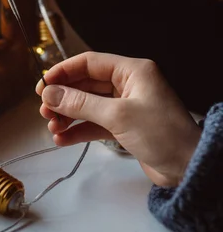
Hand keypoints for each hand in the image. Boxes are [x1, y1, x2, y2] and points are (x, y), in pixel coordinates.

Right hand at [36, 52, 200, 186]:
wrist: (189, 168)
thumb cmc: (161, 133)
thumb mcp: (118, 115)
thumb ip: (80, 103)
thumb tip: (49, 94)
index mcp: (132, 71)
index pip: (89, 63)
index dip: (63, 71)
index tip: (42, 85)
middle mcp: (128, 84)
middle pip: (86, 84)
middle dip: (64, 97)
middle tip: (44, 111)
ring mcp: (126, 105)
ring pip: (88, 105)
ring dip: (68, 115)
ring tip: (52, 127)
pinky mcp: (125, 126)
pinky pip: (95, 123)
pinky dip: (79, 129)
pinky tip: (62, 139)